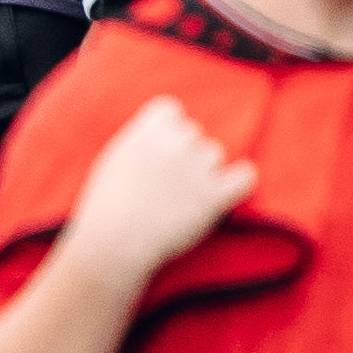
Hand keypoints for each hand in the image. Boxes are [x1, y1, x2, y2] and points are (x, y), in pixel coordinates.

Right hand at [72, 95, 252, 279]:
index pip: (170, 109)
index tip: (158, 154)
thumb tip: (164, 131)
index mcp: (149, 131)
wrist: (114, 243)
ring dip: (203, 172)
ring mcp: (198, 168)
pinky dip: (239, 181)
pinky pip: (245, 176)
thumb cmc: (107, 207)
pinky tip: (228, 190)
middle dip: (183, 155)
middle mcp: (177, 143)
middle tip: (166, 185)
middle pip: (193, 134)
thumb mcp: (115, 160)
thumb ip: (142, 140)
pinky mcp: (214, 196)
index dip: (166, 131)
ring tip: (179, 199)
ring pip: (214, 154)